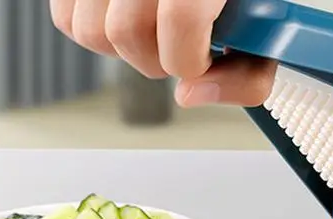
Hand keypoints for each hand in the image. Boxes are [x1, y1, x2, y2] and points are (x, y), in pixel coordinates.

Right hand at [50, 0, 275, 107]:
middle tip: (182, 42)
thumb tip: (189, 96)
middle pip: (127, 33)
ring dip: (127, 45)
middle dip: (159, 56)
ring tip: (155, 26)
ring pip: (90, 30)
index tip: (205, 56)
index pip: (181, 17)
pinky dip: (95, 27)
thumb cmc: (246, 3)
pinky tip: (129, 16)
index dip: (192, 58)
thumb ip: (244, 77)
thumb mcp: (266, 34)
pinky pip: (66, 17)